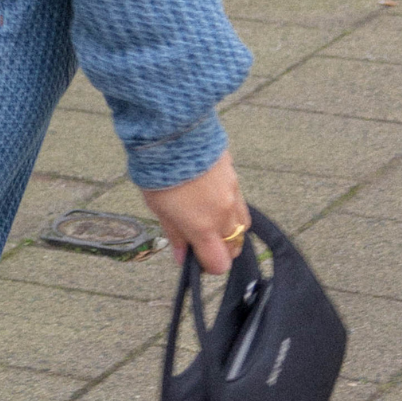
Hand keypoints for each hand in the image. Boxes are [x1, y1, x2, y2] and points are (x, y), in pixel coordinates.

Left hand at [142, 152, 249, 276]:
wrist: (173, 134)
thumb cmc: (159, 174)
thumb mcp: (159, 209)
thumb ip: (175, 235)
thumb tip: (182, 259)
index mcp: (203, 226)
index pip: (219, 263)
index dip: (208, 266)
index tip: (196, 259)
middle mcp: (224, 213)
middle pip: (235, 246)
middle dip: (221, 249)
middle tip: (201, 241)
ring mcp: (233, 194)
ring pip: (242, 224)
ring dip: (229, 230)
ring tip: (209, 221)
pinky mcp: (235, 176)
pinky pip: (239, 201)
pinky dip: (230, 208)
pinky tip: (213, 199)